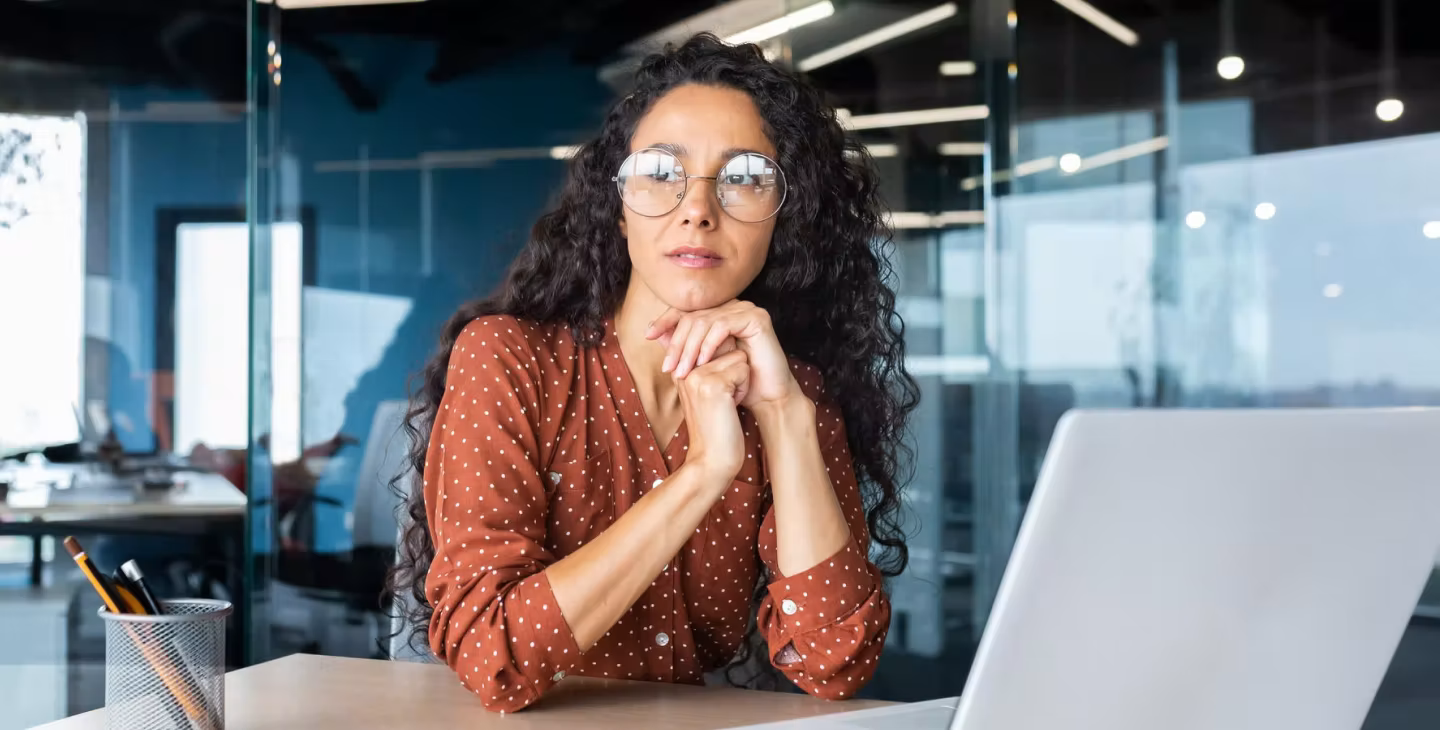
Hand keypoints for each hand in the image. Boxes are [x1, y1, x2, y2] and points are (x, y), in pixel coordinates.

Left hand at [647, 301, 801, 408]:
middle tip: (668, 367)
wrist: (766, 397)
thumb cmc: (736, 382)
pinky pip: (723, 326)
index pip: (686, 310)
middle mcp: (732, 306)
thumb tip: (652, 331)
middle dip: (677, 343)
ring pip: (705, 321)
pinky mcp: (757, 317)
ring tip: (682, 371)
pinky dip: (709, 344)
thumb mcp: (702, 364)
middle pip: (693, 316)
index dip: (665, 320)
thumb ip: (681, 346)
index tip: (647, 335)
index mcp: (719, 312)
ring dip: (689, 348)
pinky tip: (702, 362)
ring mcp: (746, 309)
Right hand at [676, 349, 749, 482]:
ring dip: (740, 380)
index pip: (714, 341)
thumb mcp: (705, 393)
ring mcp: (696, 375)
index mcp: (679, 368)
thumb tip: (720, 337)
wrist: (711, 461)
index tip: (718, 394)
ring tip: (726, 403)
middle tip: (723, 400)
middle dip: (734, 370)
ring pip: (737, 356)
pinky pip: (743, 368)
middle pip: (727, 346)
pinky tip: (731, 407)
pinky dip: (743, 388)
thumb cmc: (714, 428)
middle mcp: (684, 368)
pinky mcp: (713, 385)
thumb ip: (705, 363)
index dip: (727, 364)